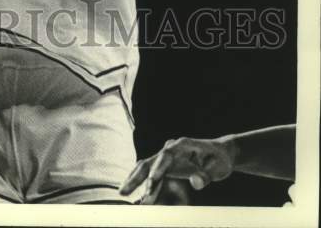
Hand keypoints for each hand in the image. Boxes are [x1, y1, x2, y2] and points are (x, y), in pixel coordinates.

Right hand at [120, 136, 235, 203]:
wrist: (220, 153)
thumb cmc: (220, 159)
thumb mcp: (218, 167)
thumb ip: (207, 175)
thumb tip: (196, 183)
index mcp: (182, 145)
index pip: (165, 156)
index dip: (157, 170)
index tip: (150, 185)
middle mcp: (170, 149)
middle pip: (149, 161)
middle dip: (136, 177)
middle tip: (124, 192)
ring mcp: (166, 158)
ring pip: (146, 168)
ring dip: (134, 181)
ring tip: (123, 194)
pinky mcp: (166, 166)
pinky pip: (152, 176)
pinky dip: (144, 186)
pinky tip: (137, 197)